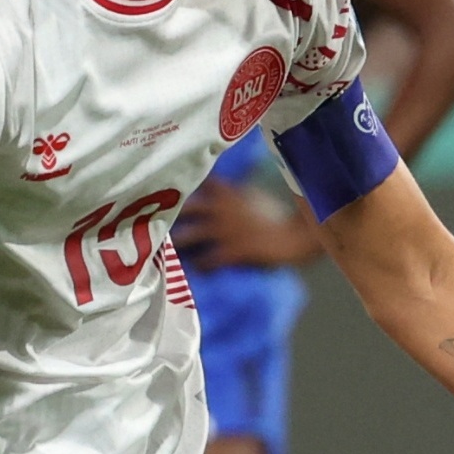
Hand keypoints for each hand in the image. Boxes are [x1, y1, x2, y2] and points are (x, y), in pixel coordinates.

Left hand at [172, 181, 318, 270]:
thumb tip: (224, 188)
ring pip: (188, 236)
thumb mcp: (256, 196)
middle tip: (158, 224)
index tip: (169, 192)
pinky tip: (194, 270)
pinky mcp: (231, 251)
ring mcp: (224, 230)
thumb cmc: (279, 216)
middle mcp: (222, 208)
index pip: (200, 183)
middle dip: (170, 215)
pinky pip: (205, 260)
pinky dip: (198, 266)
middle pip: (186, 208)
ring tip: (167, 251)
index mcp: (230, 192)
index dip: (184, 187)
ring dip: (178, 243)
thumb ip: (237, 192)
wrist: (296, 236)